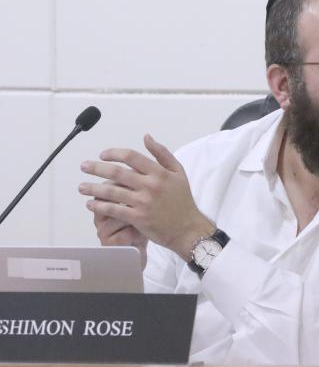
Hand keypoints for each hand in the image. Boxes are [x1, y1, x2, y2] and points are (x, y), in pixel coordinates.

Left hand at [79, 134, 213, 260]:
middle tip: (84, 166)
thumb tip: (146, 137)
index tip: (103, 155)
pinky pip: (113, 209)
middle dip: (96, 168)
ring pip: (111, 191)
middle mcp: (150, 186)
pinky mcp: (138, 218)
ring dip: (93, 188)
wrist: (188, 229)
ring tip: (82, 187)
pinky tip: (91, 204)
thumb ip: (162, 153)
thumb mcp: (178, 172)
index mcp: (160, 173)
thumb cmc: (183, 201)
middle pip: (117, 172)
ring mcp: (143, 202)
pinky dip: (99, 206)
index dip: (114, 153)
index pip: (131, 156)